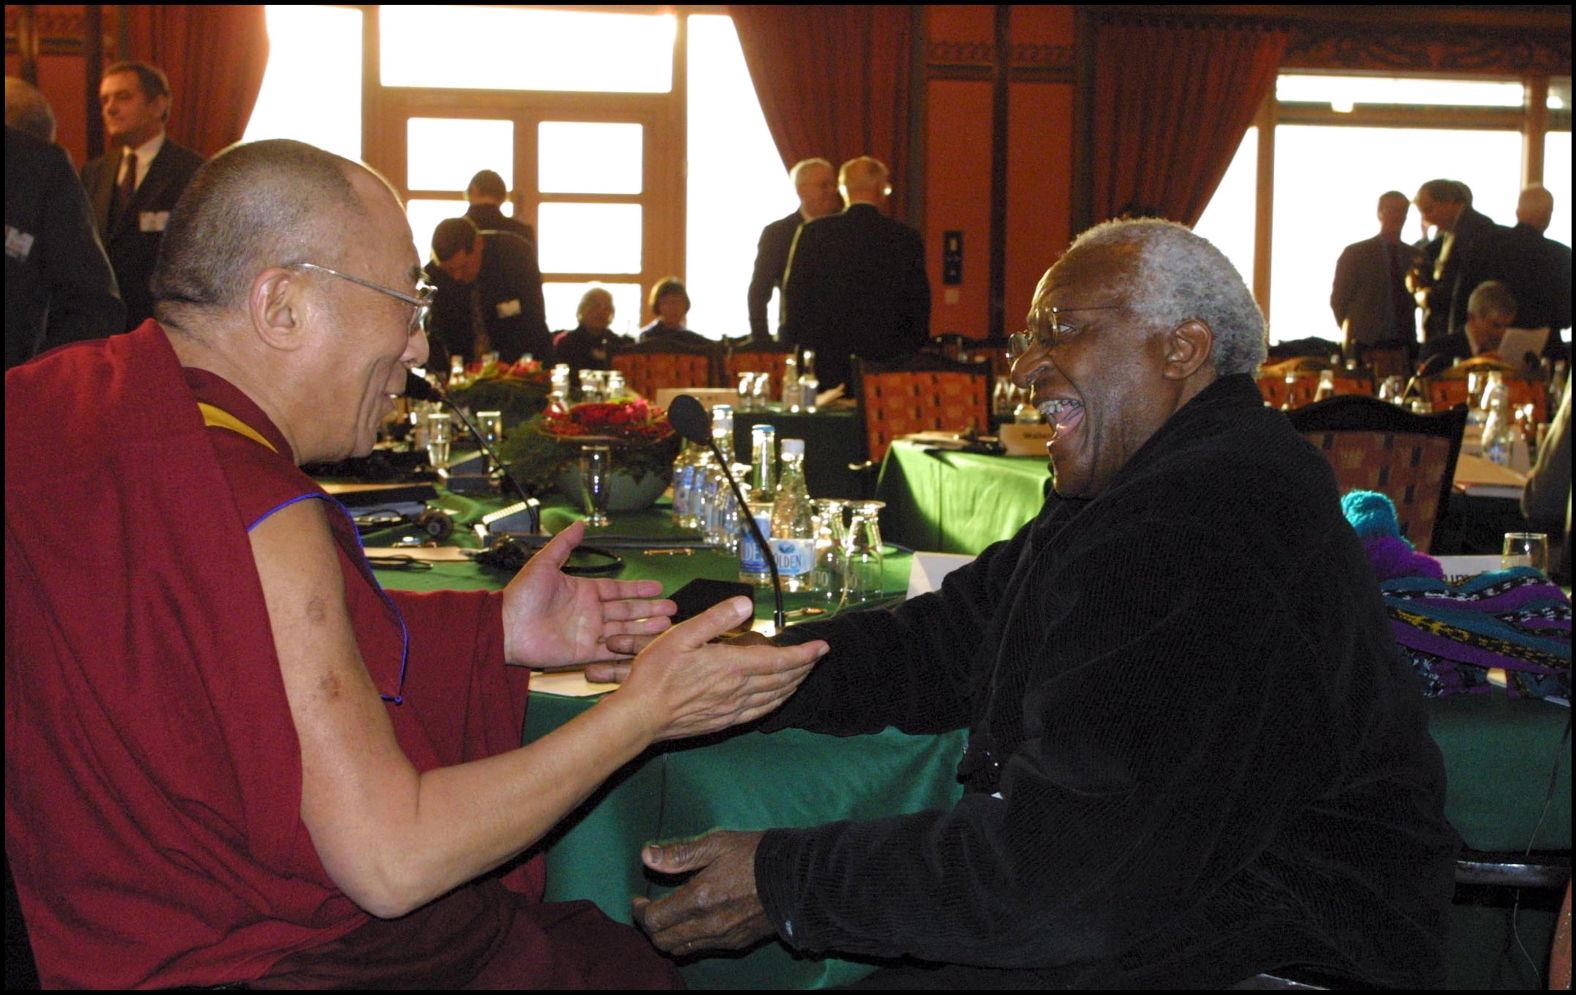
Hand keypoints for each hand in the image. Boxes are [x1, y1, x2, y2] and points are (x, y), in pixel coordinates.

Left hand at [500, 521, 675, 667]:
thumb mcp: (544, 563)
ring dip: (645, 628)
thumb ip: (564, 545)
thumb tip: (580, 524)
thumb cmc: (522, 595)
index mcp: (584, 591)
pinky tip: (646, 647)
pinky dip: (628, 650)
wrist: (506, 627)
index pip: (618, 590)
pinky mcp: (583, 653)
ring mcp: (588, 633)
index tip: (659, 587)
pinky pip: (609, 652)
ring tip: (667, 625)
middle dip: (650, 609)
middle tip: (673, 609)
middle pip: (627, 610)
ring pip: (623, 630)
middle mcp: (590, 612)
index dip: (638, 589)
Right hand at [613, 598, 824, 741]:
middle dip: (804, 668)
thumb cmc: (656, 673)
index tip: (823, 647)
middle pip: (783, 680)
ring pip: (774, 698)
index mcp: (733, 666)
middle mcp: (739, 690)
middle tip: (816, 657)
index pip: (780, 660)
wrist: (641, 716)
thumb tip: (746, 604)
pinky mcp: (724, 722)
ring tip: (803, 675)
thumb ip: (716, 618)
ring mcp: (733, 709)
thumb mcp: (682, 635)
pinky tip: (776, 699)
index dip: (805, 654)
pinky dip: (776, 703)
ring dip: (793, 685)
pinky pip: (760, 713)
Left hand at [633, 830, 771, 955]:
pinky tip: (696, 921)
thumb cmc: (756, 854)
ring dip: (669, 936)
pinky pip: (703, 949)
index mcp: (699, 898)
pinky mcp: (738, 943)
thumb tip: (646, 856)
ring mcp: (724, 938)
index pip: (654, 919)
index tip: (638, 900)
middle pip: (663, 941)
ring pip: (681, 950)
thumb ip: (679, 854)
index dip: (640, 911)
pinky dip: (690, 940)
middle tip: (651, 909)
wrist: (798, 877)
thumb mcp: (717, 843)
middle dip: (651, 927)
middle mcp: (708, 925)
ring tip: (670, 917)